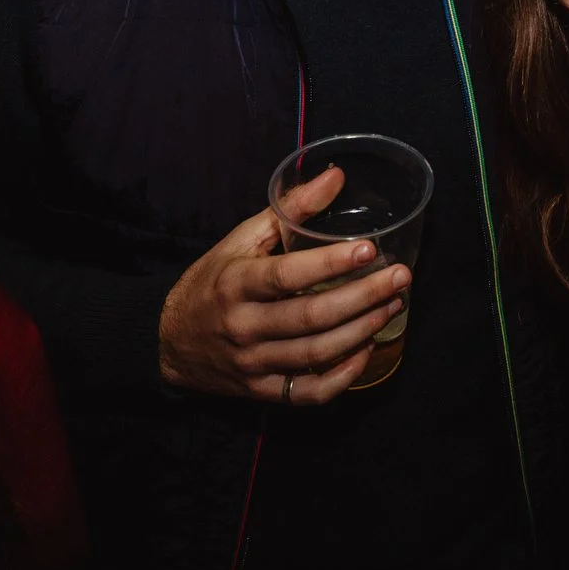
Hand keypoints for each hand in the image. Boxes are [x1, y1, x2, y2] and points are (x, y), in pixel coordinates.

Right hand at [157, 167, 408, 404]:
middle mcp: (243, 326)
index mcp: (235, 284)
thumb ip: (288, 210)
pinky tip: (367, 350)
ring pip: (316, 354)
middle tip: (400, 278)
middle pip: (311, 317)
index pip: (286, 275)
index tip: (370, 248)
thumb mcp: (239, 240)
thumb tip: (335, 177)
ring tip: (393, 306)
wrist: (168, 341)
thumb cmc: (211, 282)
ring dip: (362, 330)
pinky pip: (308, 392)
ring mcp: (253, 363)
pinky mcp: (261, 391)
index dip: (330, 263)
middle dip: (363, 297)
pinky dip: (342, 376)